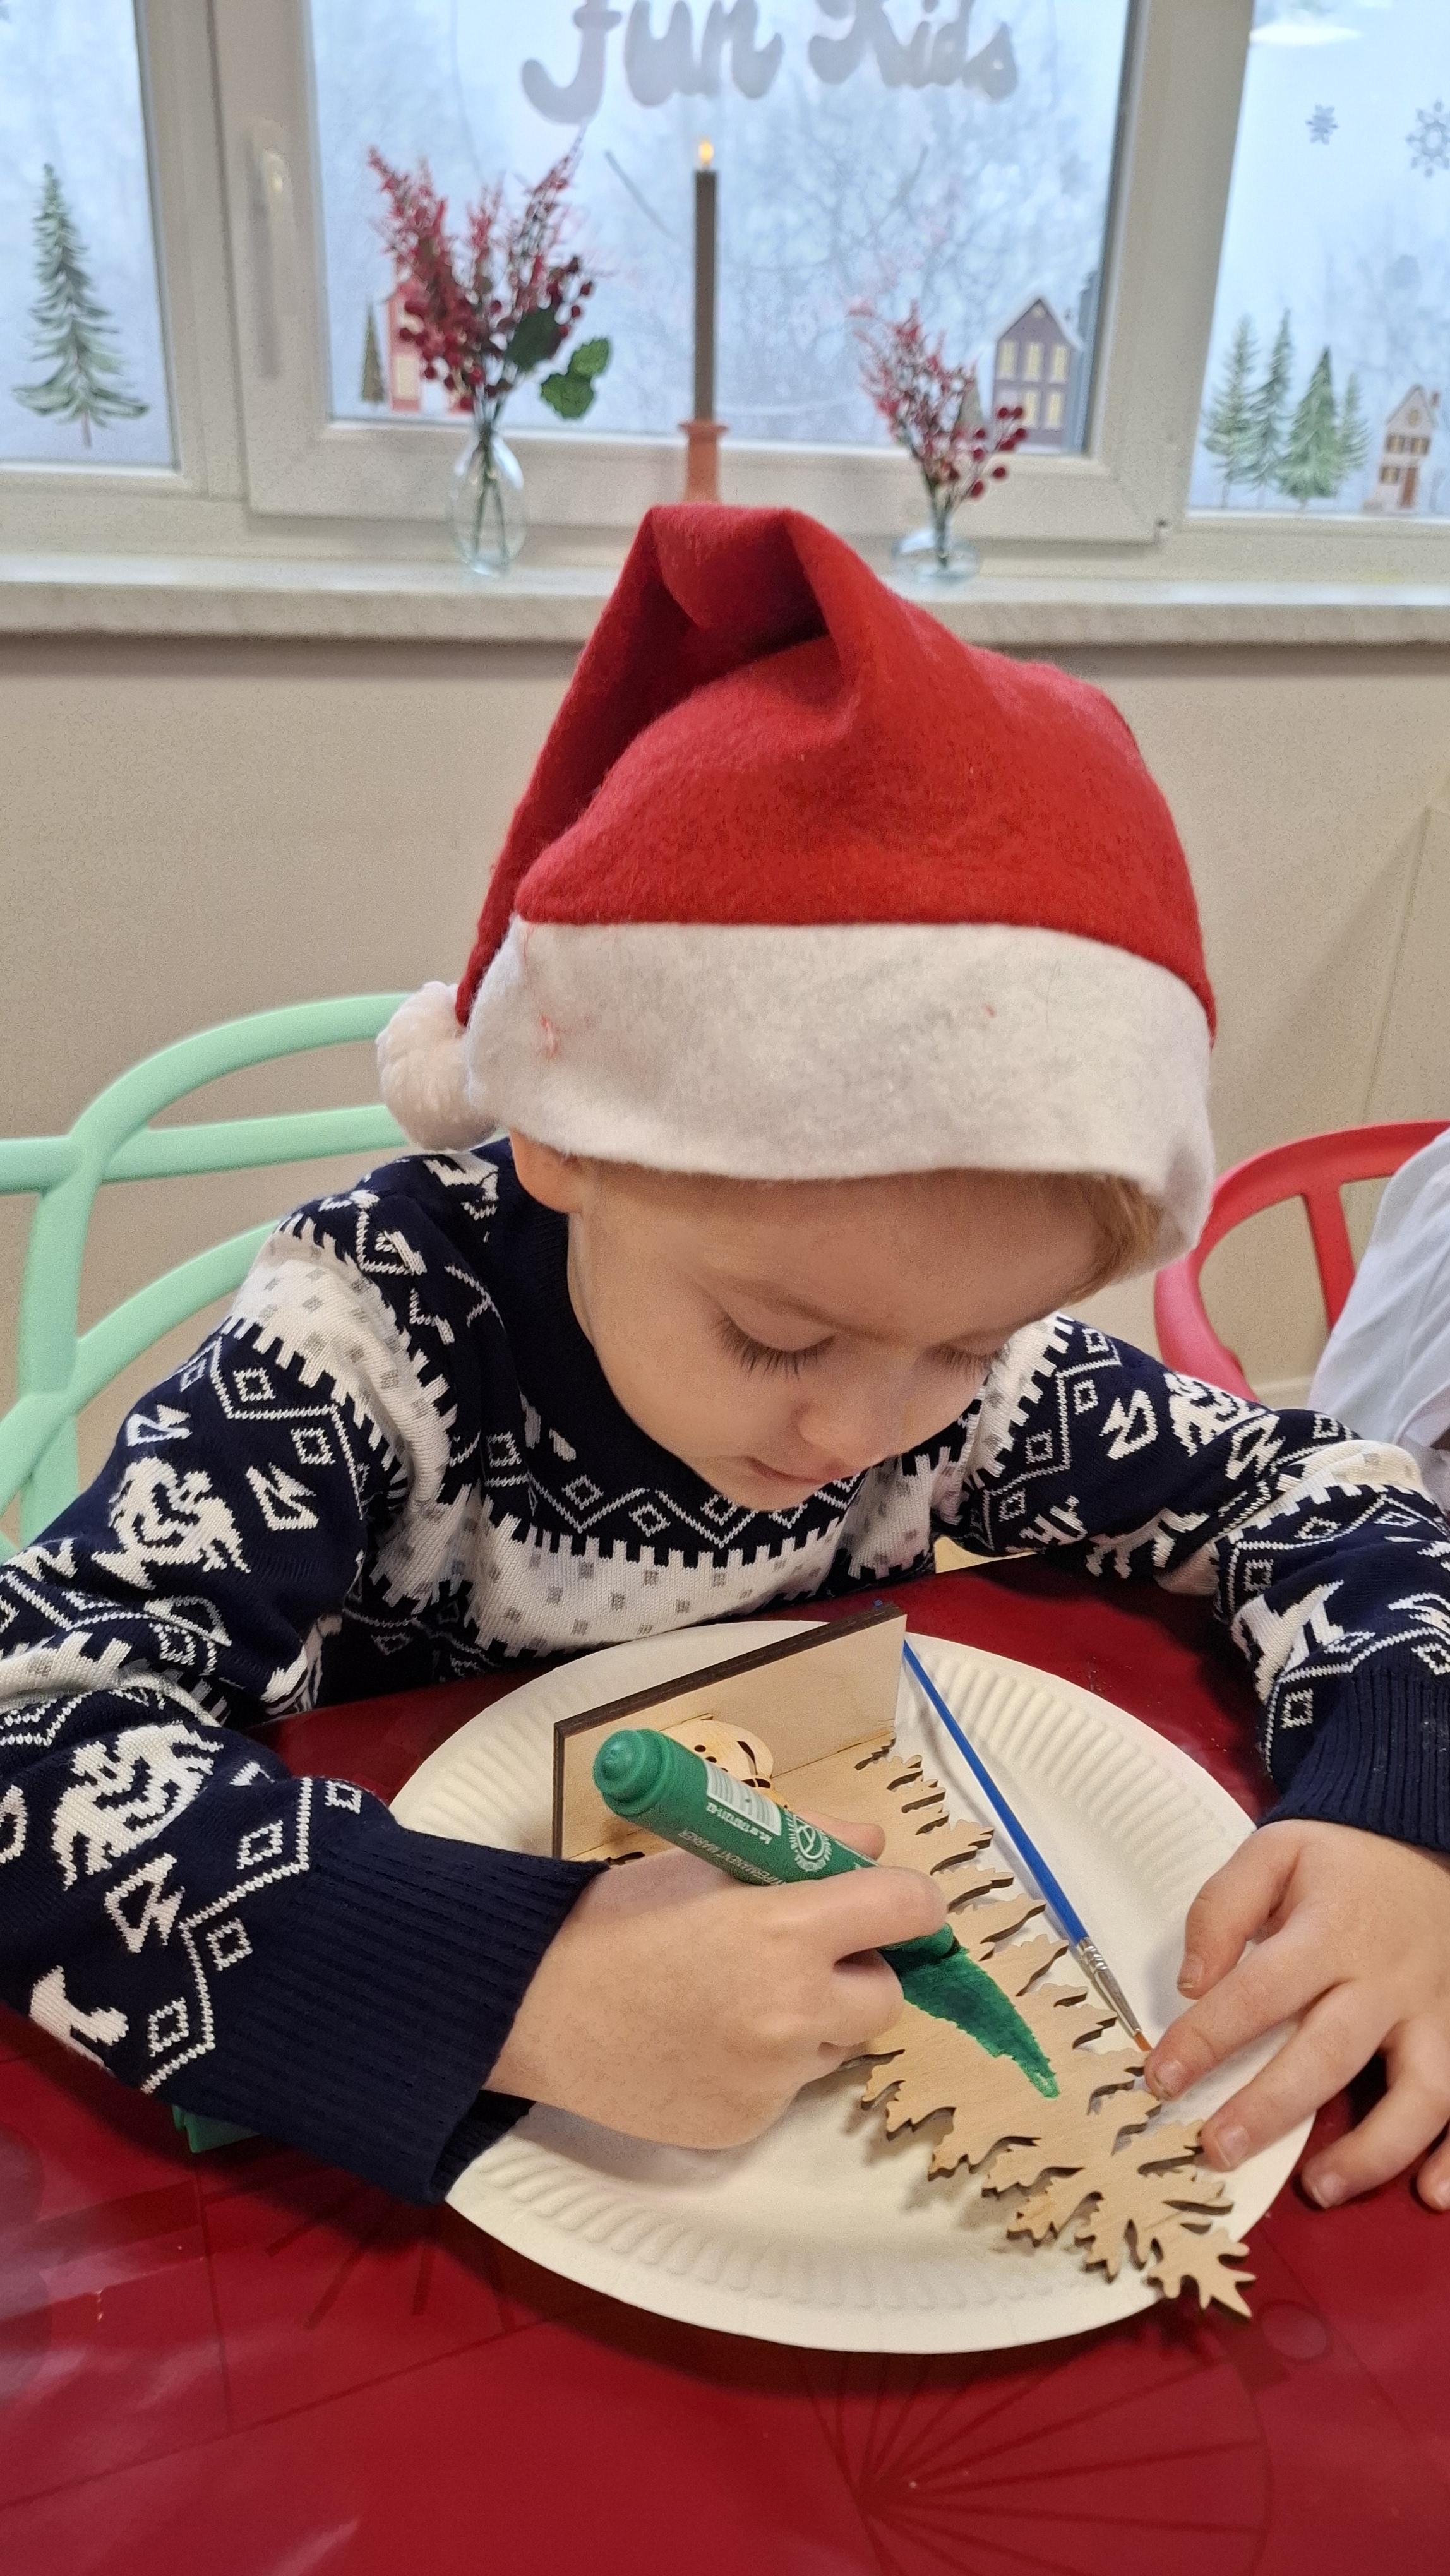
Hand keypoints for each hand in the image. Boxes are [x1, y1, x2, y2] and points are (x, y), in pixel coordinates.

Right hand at [486, 1814, 945, 2148]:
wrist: (535, 2007)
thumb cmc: (618, 1919)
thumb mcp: (706, 1859)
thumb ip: (800, 1845)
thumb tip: (871, 1848)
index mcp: (787, 1929)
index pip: (906, 1909)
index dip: (908, 1901)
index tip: (894, 1903)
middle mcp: (794, 2011)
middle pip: (886, 1995)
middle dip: (856, 1970)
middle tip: (800, 1954)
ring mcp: (772, 2079)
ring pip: (838, 2046)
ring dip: (813, 2020)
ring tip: (735, 1998)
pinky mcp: (746, 2126)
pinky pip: (787, 2090)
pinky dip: (765, 2066)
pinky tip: (705, 2040)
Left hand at [1144, 1818, 1449, 2210]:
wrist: (1423, 1841)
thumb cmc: (1339, 1860)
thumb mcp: (1273, 1853)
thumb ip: (1221, 1910)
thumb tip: (1192, 1983)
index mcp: (1331, 1932)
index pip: (1259, 1993)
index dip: (1206, 2039)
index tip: (1161, 2079)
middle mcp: (1386, 1980)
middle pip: (1330, 2054)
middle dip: (1271, 2109)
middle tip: (1219, 2149)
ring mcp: (1435, 2013)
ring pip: (1418, 2094)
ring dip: (1372, 2150)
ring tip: (1319, 2186)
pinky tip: (1429, 2192)